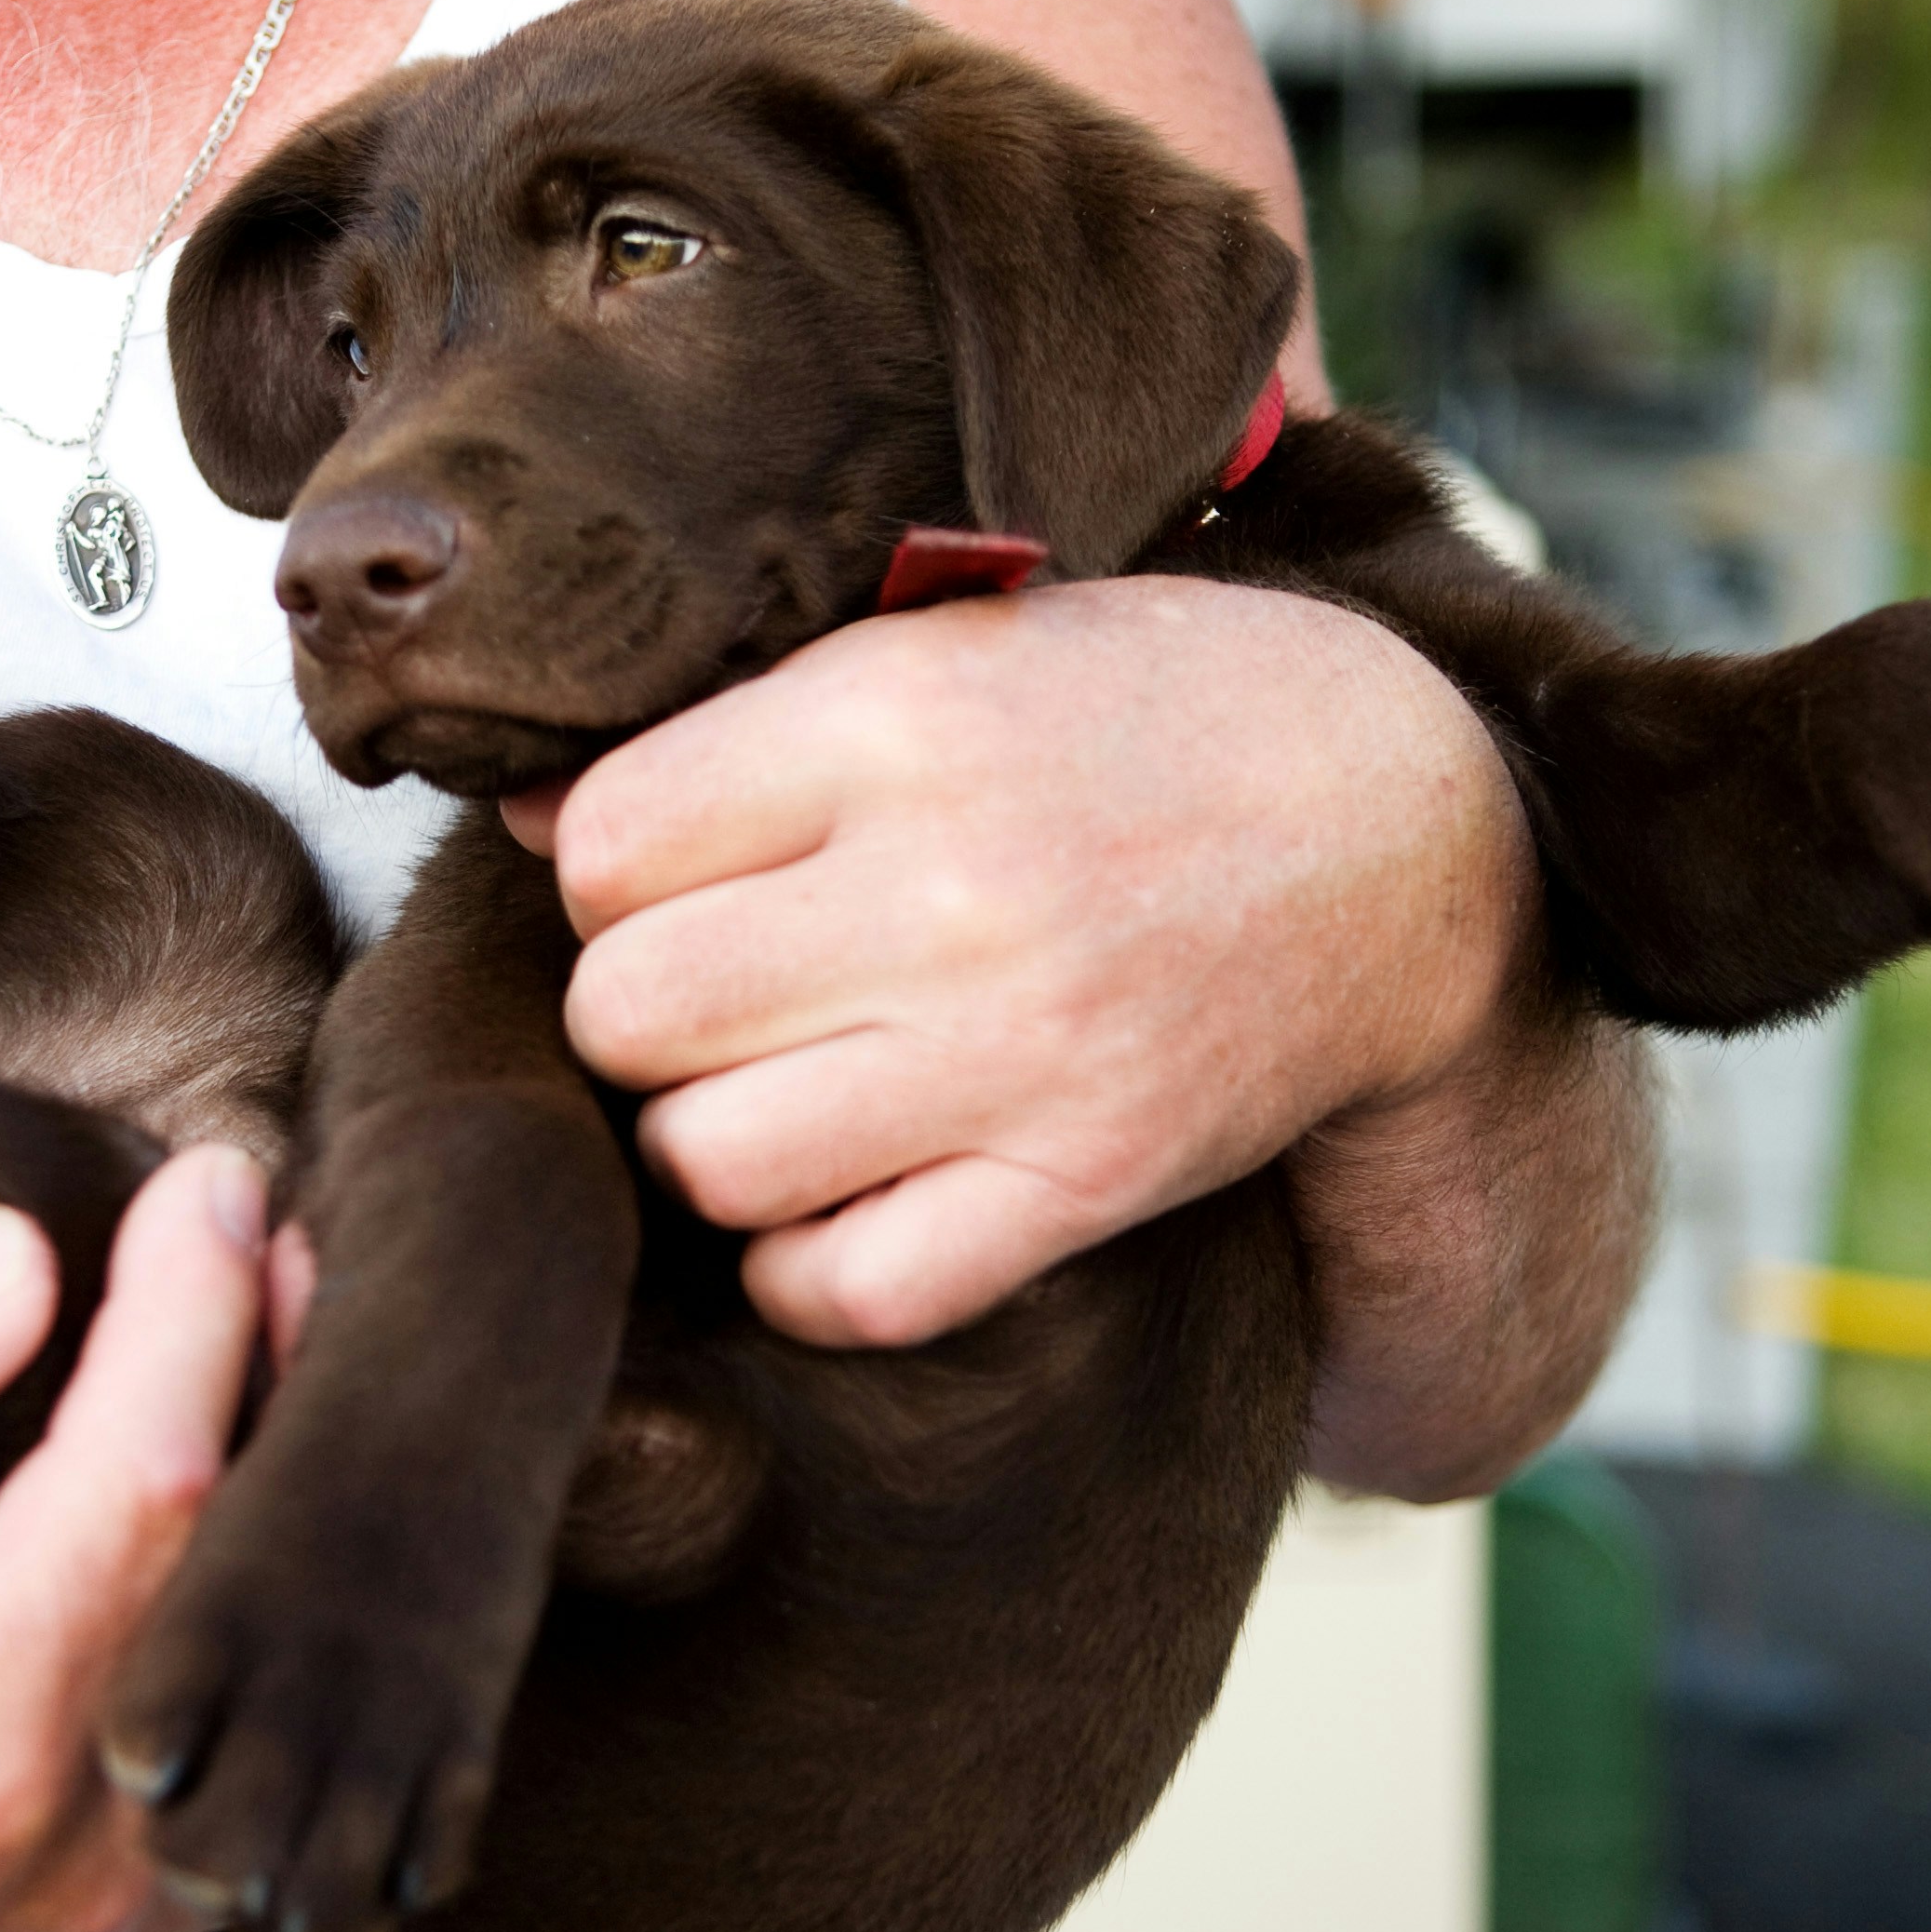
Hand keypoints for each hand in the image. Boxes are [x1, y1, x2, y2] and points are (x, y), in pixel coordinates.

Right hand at [0, 1145, 266, 1931]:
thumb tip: (22, 1263)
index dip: (193, 1307)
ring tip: (275, 1309)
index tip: (209, 1177)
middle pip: (240, 1566)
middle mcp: (71, 1857)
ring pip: (254, 1647)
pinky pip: (230, 1715)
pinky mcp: (125, 1921)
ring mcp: (115, 1913)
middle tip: (262, 1219)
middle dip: (268, 1372)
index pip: (150, 1480)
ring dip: (275, 1471)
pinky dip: (239, 1577)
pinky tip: (241, 1456)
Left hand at [516, 576, 1541, 1348]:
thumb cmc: (1147, 719)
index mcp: (901, 721)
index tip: (689, 874)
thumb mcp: (955, 643)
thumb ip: (744, 722)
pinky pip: (851, 1288)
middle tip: (727, 989)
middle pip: (630, 1013)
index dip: (616, 874)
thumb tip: (524, 822)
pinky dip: (812, 1264)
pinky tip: (845, 1194)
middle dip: (647, 1010)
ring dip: (716, 1136)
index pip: (604, 850)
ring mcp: (1023, 1053)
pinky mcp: (1086, 1182)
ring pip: (707, 1161)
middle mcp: (951, 890)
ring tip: (781, 1084)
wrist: (1406, 835)